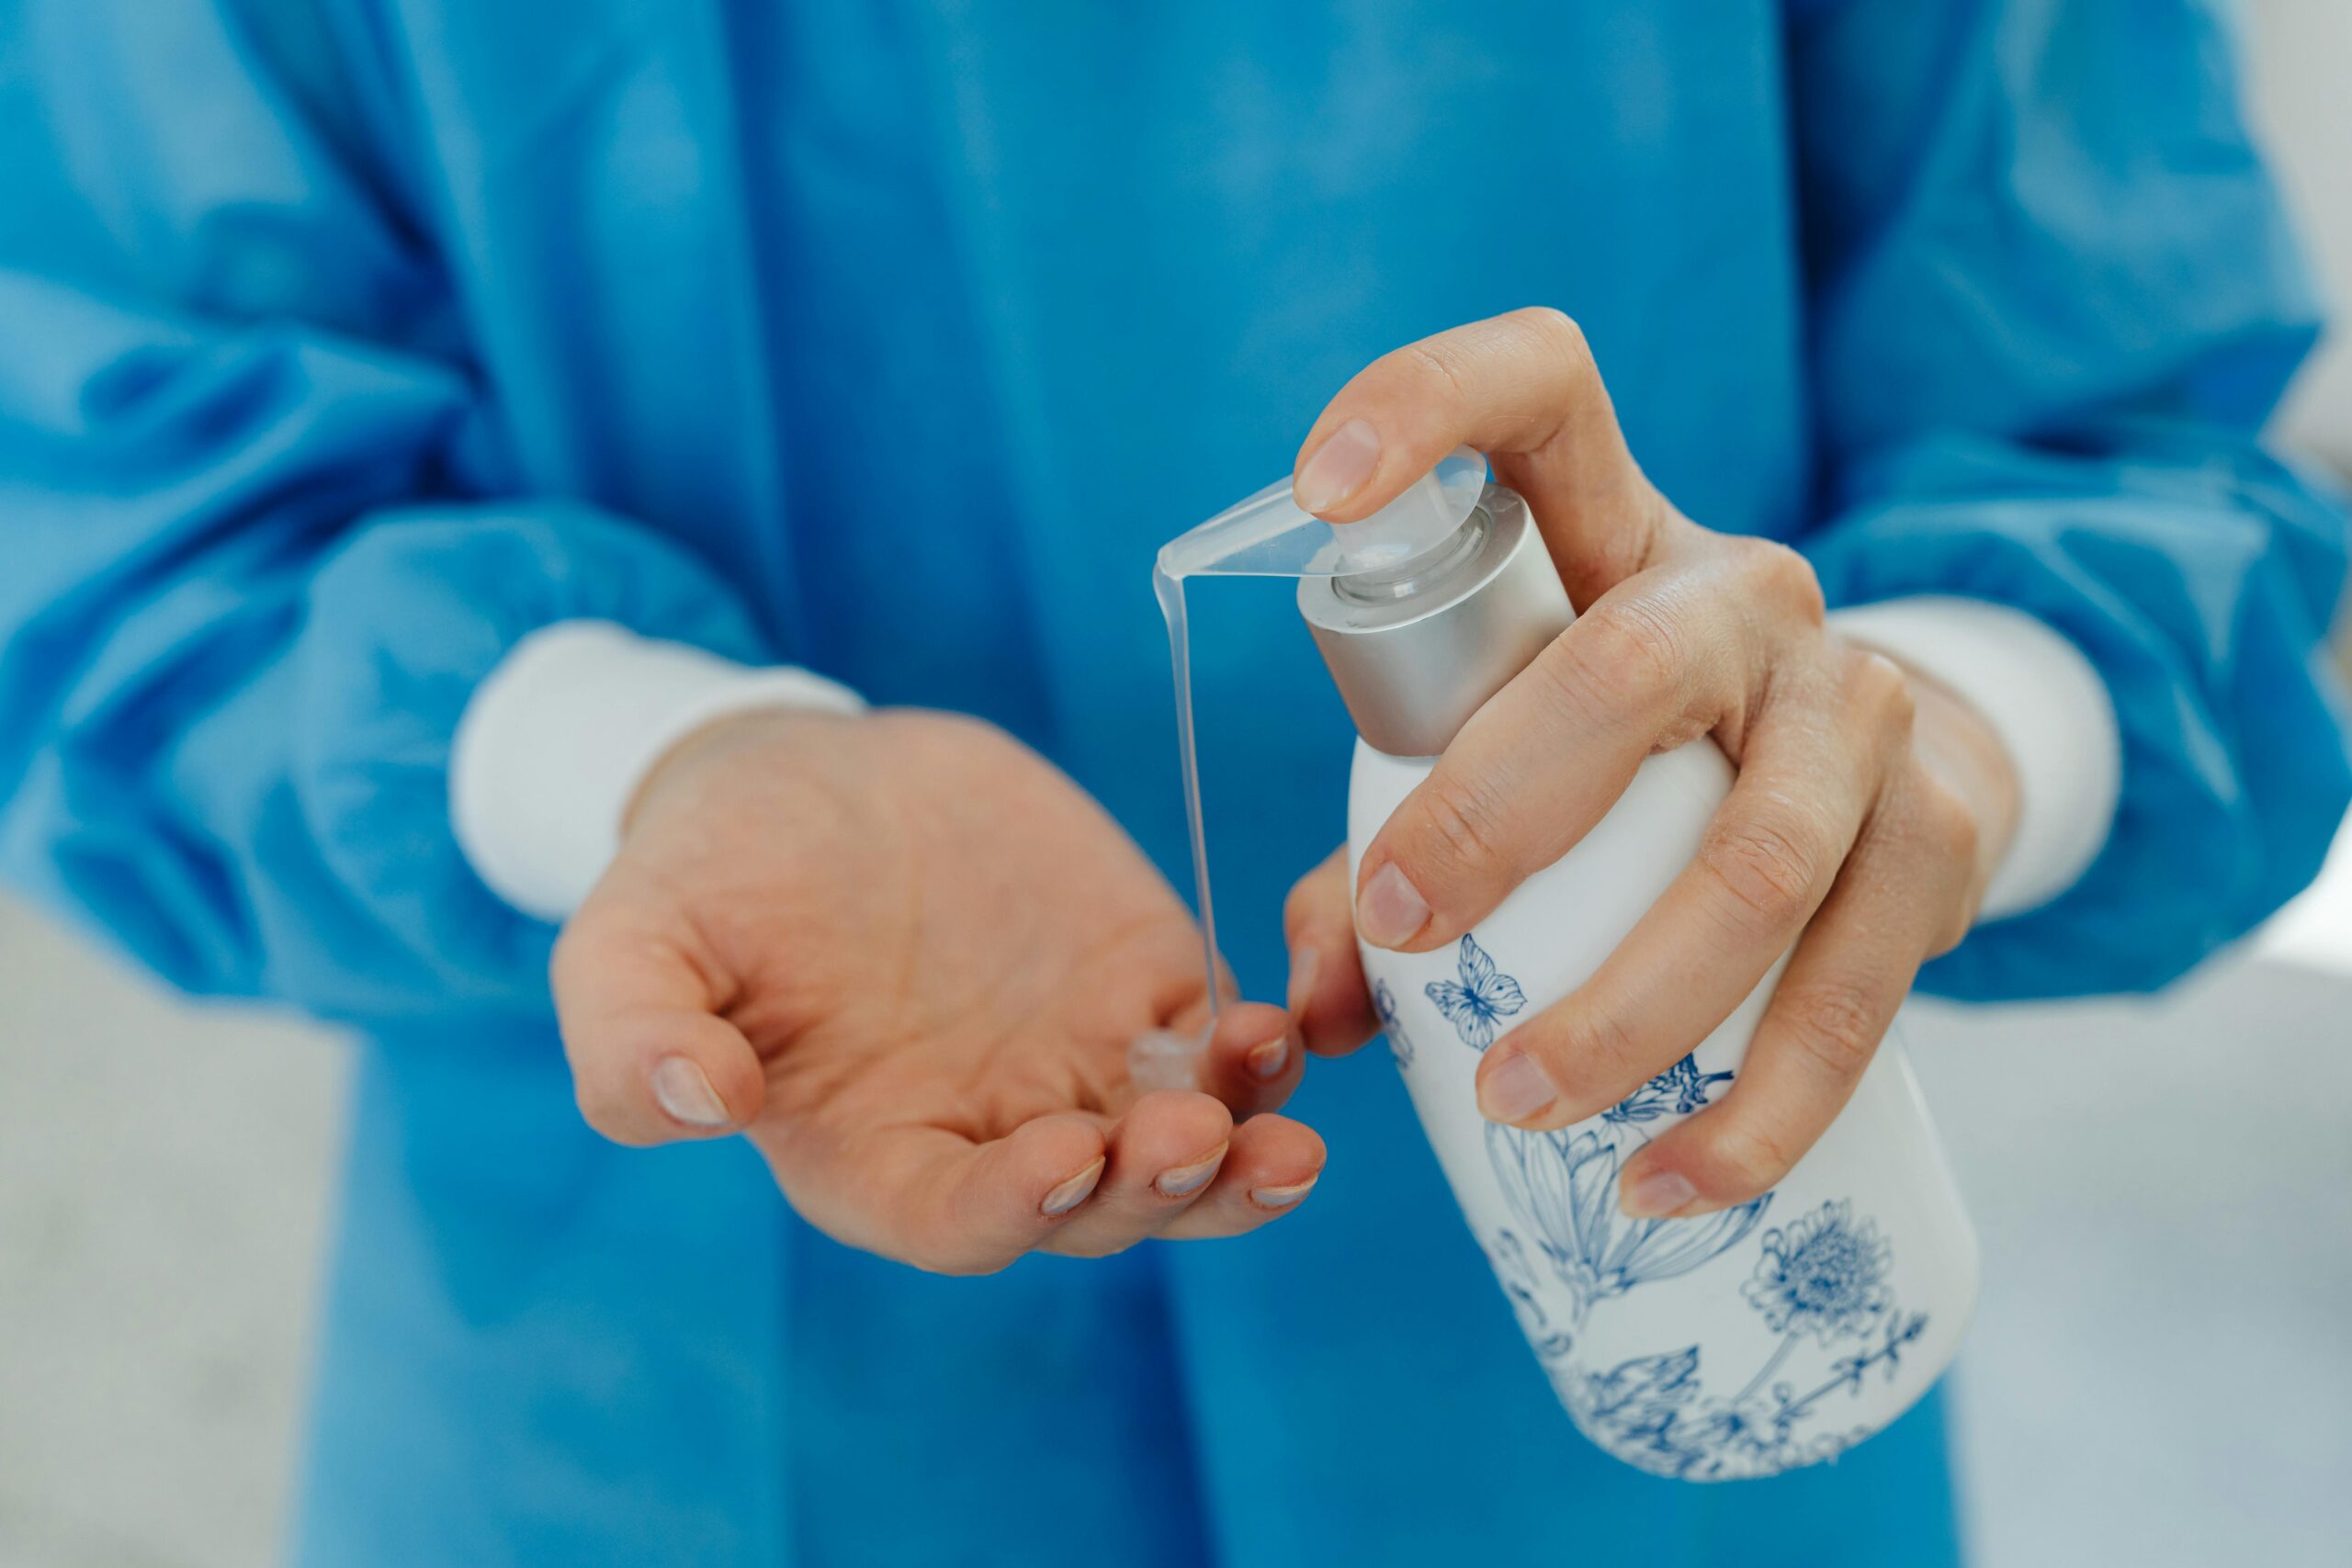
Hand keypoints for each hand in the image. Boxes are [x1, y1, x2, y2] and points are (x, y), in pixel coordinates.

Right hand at [551, 707, 1323, 1273]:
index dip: (1011, 1206)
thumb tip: (694, 1102)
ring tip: (1274, 1093)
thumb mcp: (631, 944)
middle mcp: (993, 1134)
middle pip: (1098, 1206)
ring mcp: (1080, 1067)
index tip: (1062, 1153)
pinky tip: (1285, 1019)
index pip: (955, 1218)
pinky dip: (1264, 1049)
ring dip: (1240, 1142)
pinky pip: (1224, 1046)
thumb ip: (635, 1038)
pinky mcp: (1143, 990)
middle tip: (1199, 1138)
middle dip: (1156, 1187)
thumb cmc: (709, 877)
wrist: (810, 782)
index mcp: (873, 1154)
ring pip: (1185, 1146)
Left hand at [1279, 309, 2019, 1217]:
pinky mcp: (1942, 831)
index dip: (1428, 405)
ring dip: (1627, 1009)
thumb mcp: (1508, 749)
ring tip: (1519, 1106)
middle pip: (1633, 667)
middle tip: (1402, 936)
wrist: (1885, 771)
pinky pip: (1854, 987)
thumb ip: (1385, 847)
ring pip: (1756, 859)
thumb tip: (1313, 1002)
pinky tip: (1672, 1186)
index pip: (1545, 387)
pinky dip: (1758, 1110)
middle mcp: (1747, 595)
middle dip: (1500, 811)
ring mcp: (1858, 707)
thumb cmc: (1632, 757)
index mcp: (1614, 533)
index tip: (1319, 486)